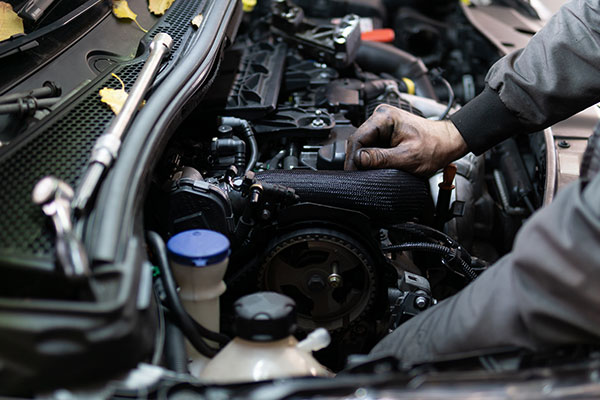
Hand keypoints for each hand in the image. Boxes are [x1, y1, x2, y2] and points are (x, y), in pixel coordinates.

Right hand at [344, 104, 467, 175]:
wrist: (448, 143)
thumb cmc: (435, 146)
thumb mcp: (407, 157)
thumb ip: (381, 159)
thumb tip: (358, 160)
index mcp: (384, 117)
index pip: (357, 138)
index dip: (352, 158)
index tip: (352, 174)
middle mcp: (381, 117)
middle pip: (358, 141)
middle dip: (357, 160)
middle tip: (357, 177)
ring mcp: (382, 125)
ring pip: (363, 145)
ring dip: (364, 160)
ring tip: (366, 173)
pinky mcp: (385, 133)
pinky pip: (371, 146)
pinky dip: (371, 158)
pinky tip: (373, 167)